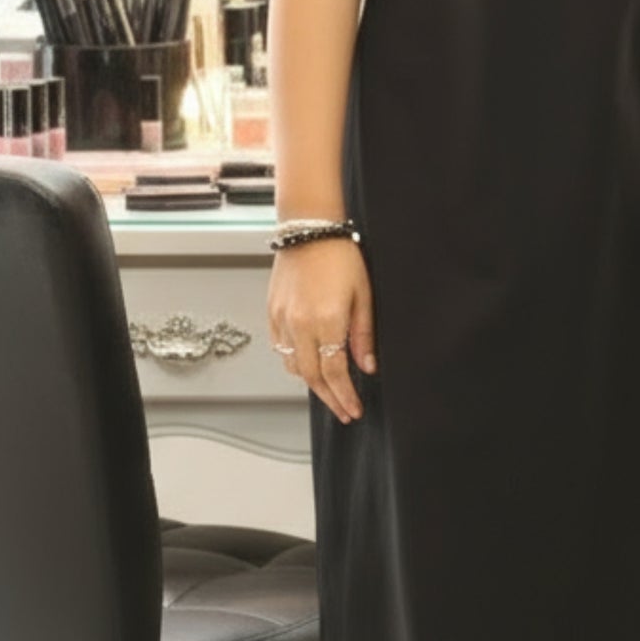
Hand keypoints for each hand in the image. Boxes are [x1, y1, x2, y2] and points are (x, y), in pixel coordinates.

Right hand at [267, 236, 376, 425]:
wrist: (308, 229)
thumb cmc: (340, 256)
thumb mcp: (363, 294)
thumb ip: (363, 334)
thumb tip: (367, 366)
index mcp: (326, 320)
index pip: (335, 372)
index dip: (345, 396)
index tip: (354, 409)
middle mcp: (300, 324)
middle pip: (312, 376)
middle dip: (330, 398)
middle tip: (344, 411)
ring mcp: (282, 320)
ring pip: (293, 366)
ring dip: (312, 382)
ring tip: (330, 391)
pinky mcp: (272, 313)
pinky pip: (281, 348)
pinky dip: (295, 362)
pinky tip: (309, 364)